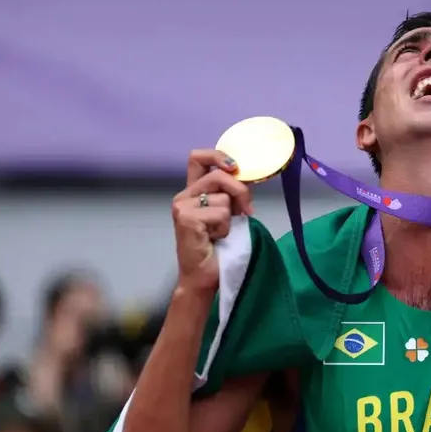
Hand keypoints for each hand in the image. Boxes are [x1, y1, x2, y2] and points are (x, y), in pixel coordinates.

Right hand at [172, 150, 252, 293]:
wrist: (204, 276)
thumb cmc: (217, 247)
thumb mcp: (227, 213)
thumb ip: (231, 193)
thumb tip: (248, 176)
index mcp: (192, 191)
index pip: (198, 158)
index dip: (218, 155)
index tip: (235, 167)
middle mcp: (183, 196)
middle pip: (218, 175)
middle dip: (240, 191)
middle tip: (246, 211)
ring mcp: (182, 207)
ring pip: (223, 199)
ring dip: (229, 218)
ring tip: (219, 233)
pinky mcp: (187, 219)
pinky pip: (220, 214)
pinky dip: (224, 229)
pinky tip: (213, 239)